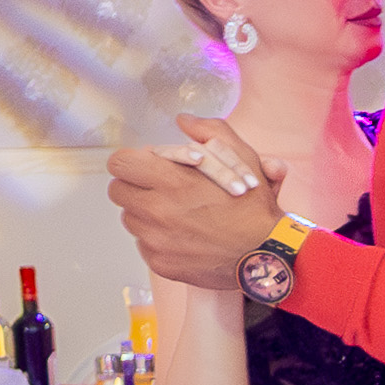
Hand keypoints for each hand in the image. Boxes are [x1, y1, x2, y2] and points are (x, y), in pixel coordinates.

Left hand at [109, 116, 278, 290]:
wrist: (266, 254)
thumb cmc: (253, 207)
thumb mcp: (241, 157)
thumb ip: (210, 131)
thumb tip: (185, 121)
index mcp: (171, 180)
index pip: (120, 164)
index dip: (132, 162)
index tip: (145, 167)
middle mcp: (157, 210)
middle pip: (118, 192)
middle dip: (135, 187)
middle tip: (157, 189)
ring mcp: (157, 240)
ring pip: (131, 220)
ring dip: (146, 214)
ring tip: (174, 214)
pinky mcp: (161, 263)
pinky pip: (145, 245)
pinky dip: (158, 240)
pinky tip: (183, 236)